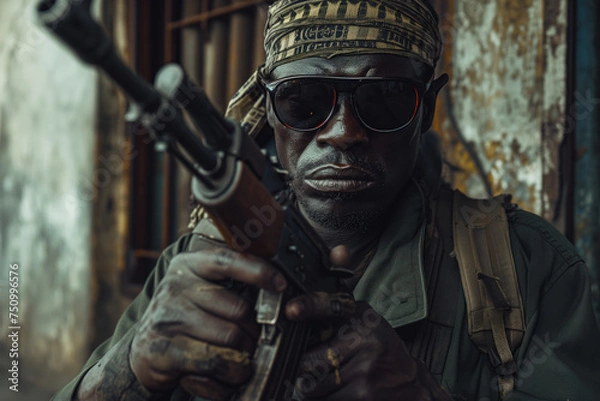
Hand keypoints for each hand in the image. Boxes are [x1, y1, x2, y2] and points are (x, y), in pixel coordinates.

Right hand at [129, 248, 286, 400]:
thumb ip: (229, 282)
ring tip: (244, 361)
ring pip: (230, 339)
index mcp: (188, 265)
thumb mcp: (199, 288)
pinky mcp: (164, 351)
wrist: (143, 349)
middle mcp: (175, 287)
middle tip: (255, 341)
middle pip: (238, 309)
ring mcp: (167, 319)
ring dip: (244, 356)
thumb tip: (275, 288)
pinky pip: (213, 364)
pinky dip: (227, 376)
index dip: (258, 271)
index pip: (227, 260)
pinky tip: (227, 376)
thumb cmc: (183, 315)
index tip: (280, 284)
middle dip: (254, 331)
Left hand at [285, 292, 451, 400]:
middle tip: (303, 363)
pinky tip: (335, 393)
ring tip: (322, 380)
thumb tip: (338, 249)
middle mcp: (365, 339)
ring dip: (309, 385)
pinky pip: (323, 399)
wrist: (412, 388)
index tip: (291, 309)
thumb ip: (343, 290)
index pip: (333, 304)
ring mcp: (364, 369)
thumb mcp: (365, 316)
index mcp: (363, 316)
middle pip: (311, 353)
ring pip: (313, 381)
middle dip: (301, 362)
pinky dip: (322, 398)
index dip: (310, 305)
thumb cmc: (382, 350)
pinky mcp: (362, 394)